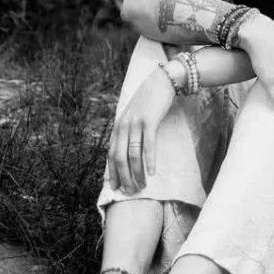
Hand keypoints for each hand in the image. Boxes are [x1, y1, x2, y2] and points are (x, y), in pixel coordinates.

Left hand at [106, 66, 174, 193]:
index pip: (111, 155)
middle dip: (124, 177)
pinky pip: (147, 145)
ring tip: (142, 186)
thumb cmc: (149, 101)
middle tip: (131, 192)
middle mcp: (124, 126)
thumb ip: (128, 131)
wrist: (161, 81)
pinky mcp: (149, 121)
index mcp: (118, 127)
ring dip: (137, 173)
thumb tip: (128, 153)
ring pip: (132, 155)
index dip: (113, 173)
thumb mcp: (133, 116)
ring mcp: (136, 123)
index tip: (117, 188)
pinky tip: (152, 172)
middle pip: (120, 158)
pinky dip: (149, 161)